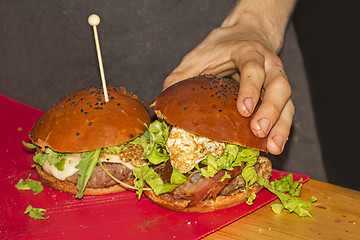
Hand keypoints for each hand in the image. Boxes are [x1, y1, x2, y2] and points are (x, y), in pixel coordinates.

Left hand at [164, 20, 293, 154]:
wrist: (247, 34)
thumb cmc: (222, 47)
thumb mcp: (198, 56)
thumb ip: (181, 76)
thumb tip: (162, 102)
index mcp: (249, 52)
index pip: (254, 67)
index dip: (251, 88)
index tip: (245, 109)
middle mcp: (269, 65)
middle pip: (279, 86)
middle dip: (271, 110)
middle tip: (258, 131)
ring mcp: (277, 78)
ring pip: (288, 101)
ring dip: (282, 125)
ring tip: (273, 147)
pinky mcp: (279, 93)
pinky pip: (287, 111)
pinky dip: (282, 129)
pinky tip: (274, 145)